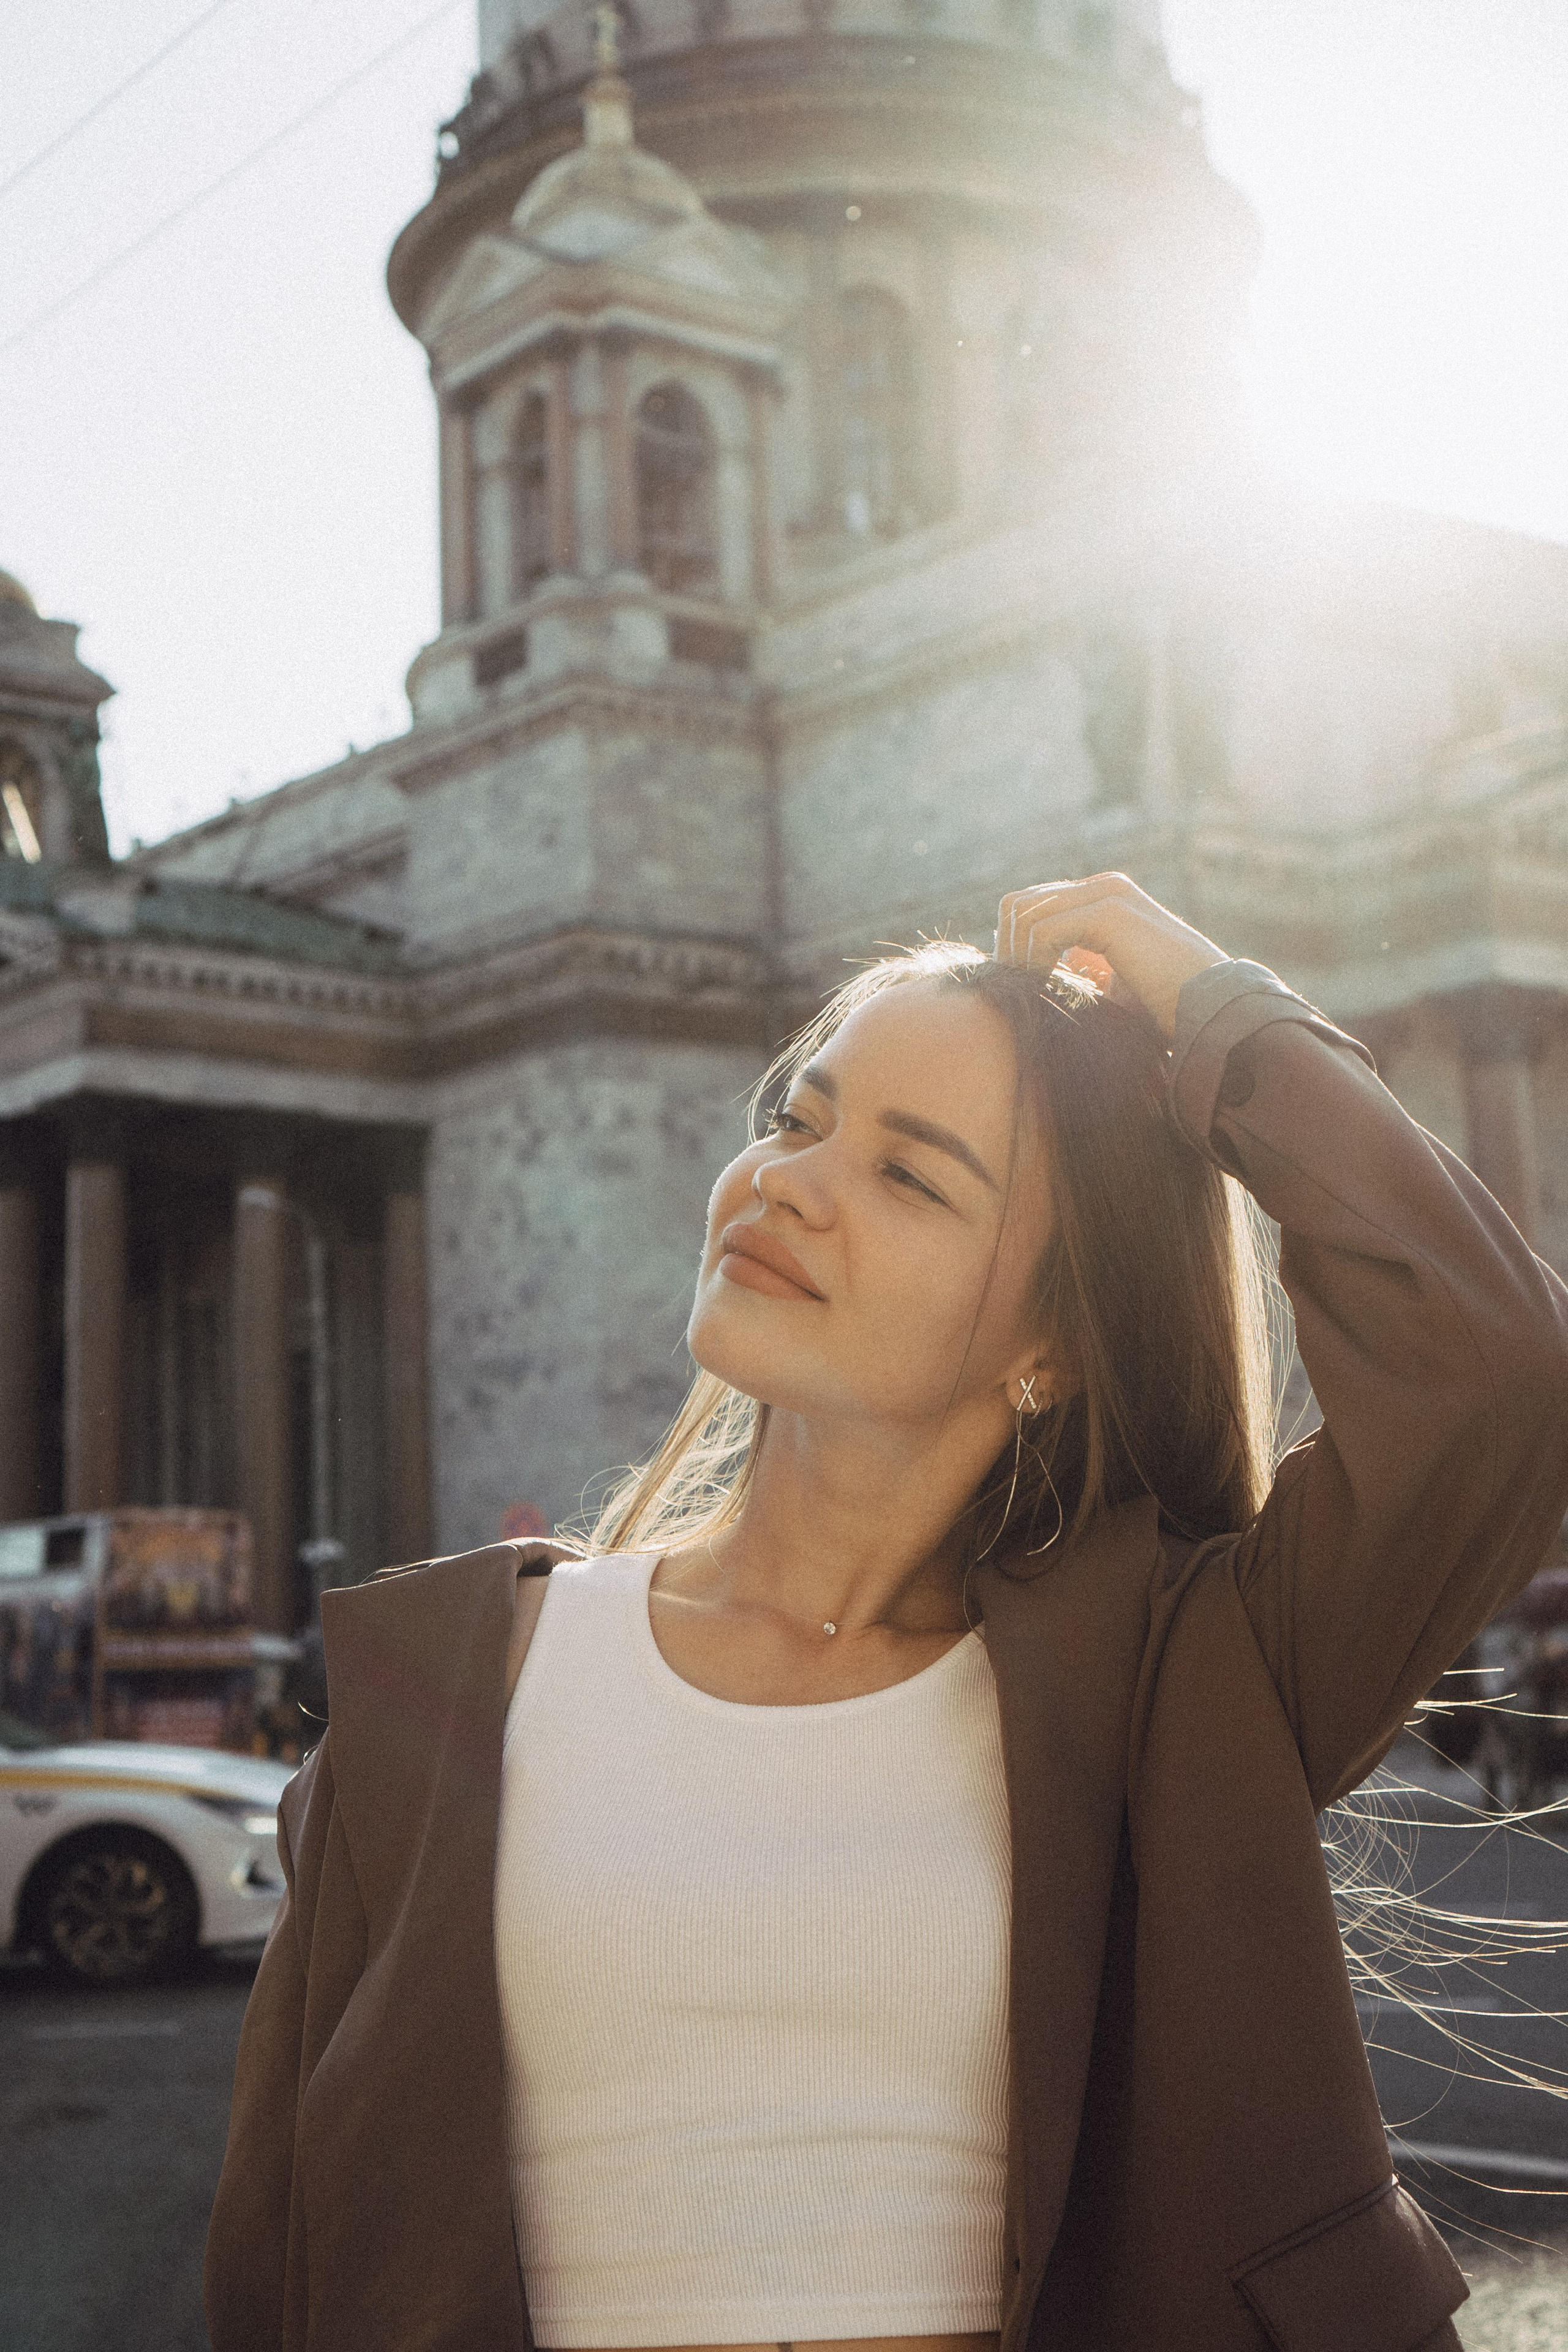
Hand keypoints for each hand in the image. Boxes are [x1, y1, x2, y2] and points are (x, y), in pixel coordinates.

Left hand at [995, 874, 1226, 1043]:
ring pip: (1023, 913)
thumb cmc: (1166, 1011)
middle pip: (1018, 904)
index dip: (1014, 948)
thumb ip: (1076, 969)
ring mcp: (1108, 895)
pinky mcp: (1110, 912)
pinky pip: (1042, 930)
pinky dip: (1035, 963)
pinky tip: (1052, 991)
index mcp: (1103, 899)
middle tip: (1020, 993)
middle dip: (1008, 950)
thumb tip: (1027, 974)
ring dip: (1019, 958)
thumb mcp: (1111, 985)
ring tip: (1036, 994)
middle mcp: (1103, 888)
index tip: (1020, 989)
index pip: (1030, 907)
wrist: (1210, 1014)